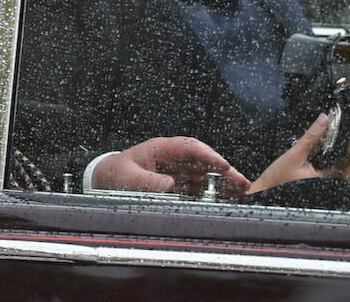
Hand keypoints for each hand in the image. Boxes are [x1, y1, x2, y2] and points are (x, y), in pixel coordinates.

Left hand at [93, 137, 249, 198]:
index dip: (209, 155)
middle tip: (243, 184)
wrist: (106, 179)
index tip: (223, 165)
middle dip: (224, 172)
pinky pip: (198, 188)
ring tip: (243, 195)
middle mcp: (173, 158)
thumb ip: (148, 181)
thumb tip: (170, 185)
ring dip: (223, 184)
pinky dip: (213, 194)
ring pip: (204, 175)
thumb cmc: (116, 173)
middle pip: (203, 162)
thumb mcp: (128, 177)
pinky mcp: (178, 185)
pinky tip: (227, 202)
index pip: (190, 147)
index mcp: (161, 149)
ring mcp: (177, 171)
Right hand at [248, 113, 349, 193]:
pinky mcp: (317, 185)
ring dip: (341, 156)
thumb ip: (311, 137)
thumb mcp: (294, 155)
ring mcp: (324, 187)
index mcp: (329, 181)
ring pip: (342, 170)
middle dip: (349, 151)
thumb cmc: (276, 181)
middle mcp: (330, 186)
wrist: (263, 193)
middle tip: (343, 137)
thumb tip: (324, 120)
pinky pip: (332, 173)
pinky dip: (332, 161)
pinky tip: (323, 153)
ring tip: (333, 142)